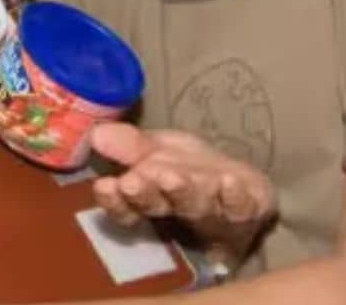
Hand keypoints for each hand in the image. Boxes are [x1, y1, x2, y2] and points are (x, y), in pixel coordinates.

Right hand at [90, 123, 275, 262]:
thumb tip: (97, 133)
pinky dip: (234, 195)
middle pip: (159, 205)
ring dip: (182, 191)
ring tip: (171, 177)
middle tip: (133, 183)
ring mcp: (215, 212)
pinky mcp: (249, 210)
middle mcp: (179, 209)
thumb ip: (131, 145)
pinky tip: (227, 181)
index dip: (115, 201)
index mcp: (152, 197)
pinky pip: (242, 205)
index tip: (105, 186)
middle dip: (146, 194)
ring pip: (196, 203)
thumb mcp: (159, 149)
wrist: (244, 186)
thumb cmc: (192, 169)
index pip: (126, 207)